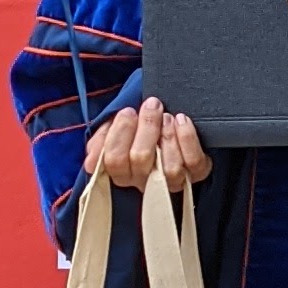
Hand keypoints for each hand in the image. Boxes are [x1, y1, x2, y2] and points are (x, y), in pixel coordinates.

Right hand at [91, 93, 210, 193]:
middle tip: (151, 105)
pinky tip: (182, 120)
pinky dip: (188, 138)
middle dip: (146, 127)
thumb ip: (100, 142)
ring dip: (167, 135)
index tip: (128, 111)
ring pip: (169, 167)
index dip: (121, 134)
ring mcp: (172, 181)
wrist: (166, 119)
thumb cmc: (137, 127)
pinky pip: (193, 162)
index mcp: (122, 172)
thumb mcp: (113, 129)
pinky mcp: (196, 173)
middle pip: (141, 160)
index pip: (114, 161)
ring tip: (167, 116)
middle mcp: (145, 181)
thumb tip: (91, 163)